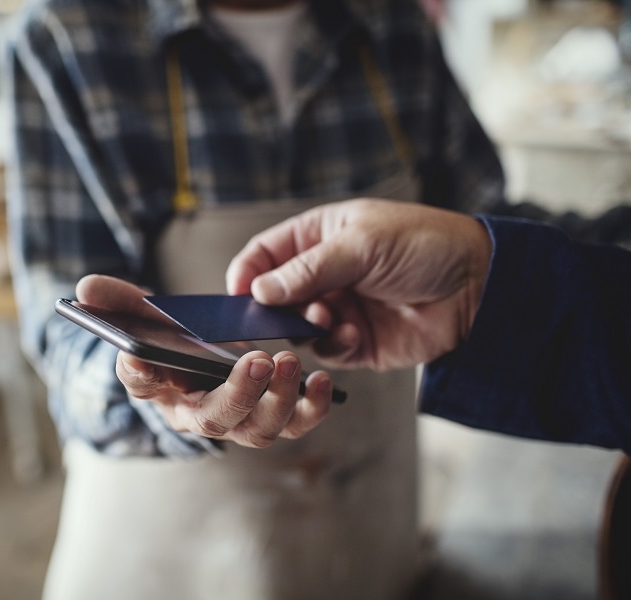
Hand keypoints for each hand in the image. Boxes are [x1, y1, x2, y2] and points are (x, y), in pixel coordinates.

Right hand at [76, 274, 334, 447]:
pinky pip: (296, 422)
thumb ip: (119, 301)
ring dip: (277, 400)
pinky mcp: (277, 415)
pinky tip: (322, 379)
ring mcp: (241, 420)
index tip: (143, 361)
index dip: (142, 376)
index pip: (142, 385)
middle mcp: (200, 413)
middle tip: (255, 359)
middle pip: (215, 418)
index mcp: (160, 387)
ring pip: (258, 429)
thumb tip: (84, 288)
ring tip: (288, 362)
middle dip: (237, 393)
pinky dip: (312, 406)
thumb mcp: (147, 314)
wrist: (211, 357)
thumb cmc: (177, 338)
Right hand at [225, 199, 491, 370]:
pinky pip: (328, 351)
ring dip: (307, 327)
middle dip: (274, 309)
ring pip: (297, 328)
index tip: (237, 296)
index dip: (246, 273)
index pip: (265, 254)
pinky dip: (334, 346)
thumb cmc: (425, 245)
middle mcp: (324, 274)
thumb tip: (258, 291)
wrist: (481, 285)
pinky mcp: (358, 342)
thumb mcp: (362, 244)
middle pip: (274, 297)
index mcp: (320, 236)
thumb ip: (308, 268)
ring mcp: (340, 309)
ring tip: (330, 317)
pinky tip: (354, 333)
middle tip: (278, 317)